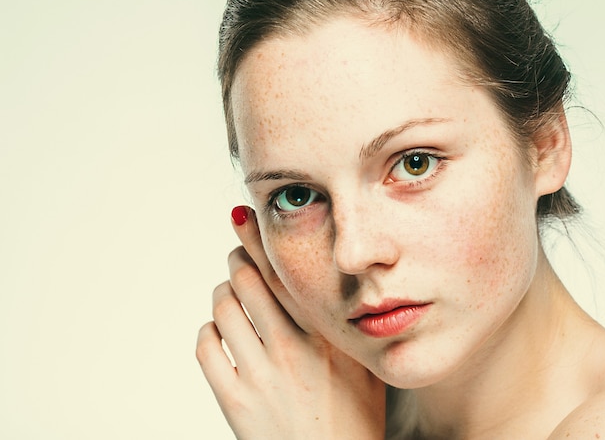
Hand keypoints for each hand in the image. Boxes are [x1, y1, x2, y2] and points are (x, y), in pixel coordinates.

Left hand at [196, 206, 385, 439]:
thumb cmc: (353, 422)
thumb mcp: (364, 368)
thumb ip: (347, 328)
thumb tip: (328, 287)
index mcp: (324, 337)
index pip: (284, 273)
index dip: (260, 239)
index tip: (247, 217)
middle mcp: (291, 349)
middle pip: (247, 280)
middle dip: (237, 259)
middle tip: (238, 256)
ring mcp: (259, 374)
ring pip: (223, 307)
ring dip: (223, 293)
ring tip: (231, 295)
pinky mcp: (234, 400)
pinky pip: (206, 346)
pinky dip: (209, 332)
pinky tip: (221, 334)